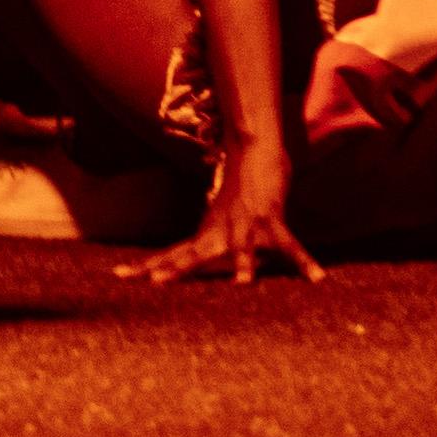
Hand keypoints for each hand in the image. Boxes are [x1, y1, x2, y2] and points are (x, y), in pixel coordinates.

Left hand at [125, 153, 320, 286]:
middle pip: (193, 254)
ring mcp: (247, 225)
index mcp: (206, 233)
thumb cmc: (238, 190)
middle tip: (154, 283)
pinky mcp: (272, 220)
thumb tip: (197, 256)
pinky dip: (303, 262)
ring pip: (243, 248)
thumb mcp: (218, 219)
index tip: (120, 275)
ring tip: (244, 285)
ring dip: (245, 265)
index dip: (148, 265)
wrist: (254, 151)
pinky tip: (317, 278)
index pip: (172, 253)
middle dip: (175, 268)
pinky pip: (290, 246)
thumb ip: (209, 240)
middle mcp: (221, 231)